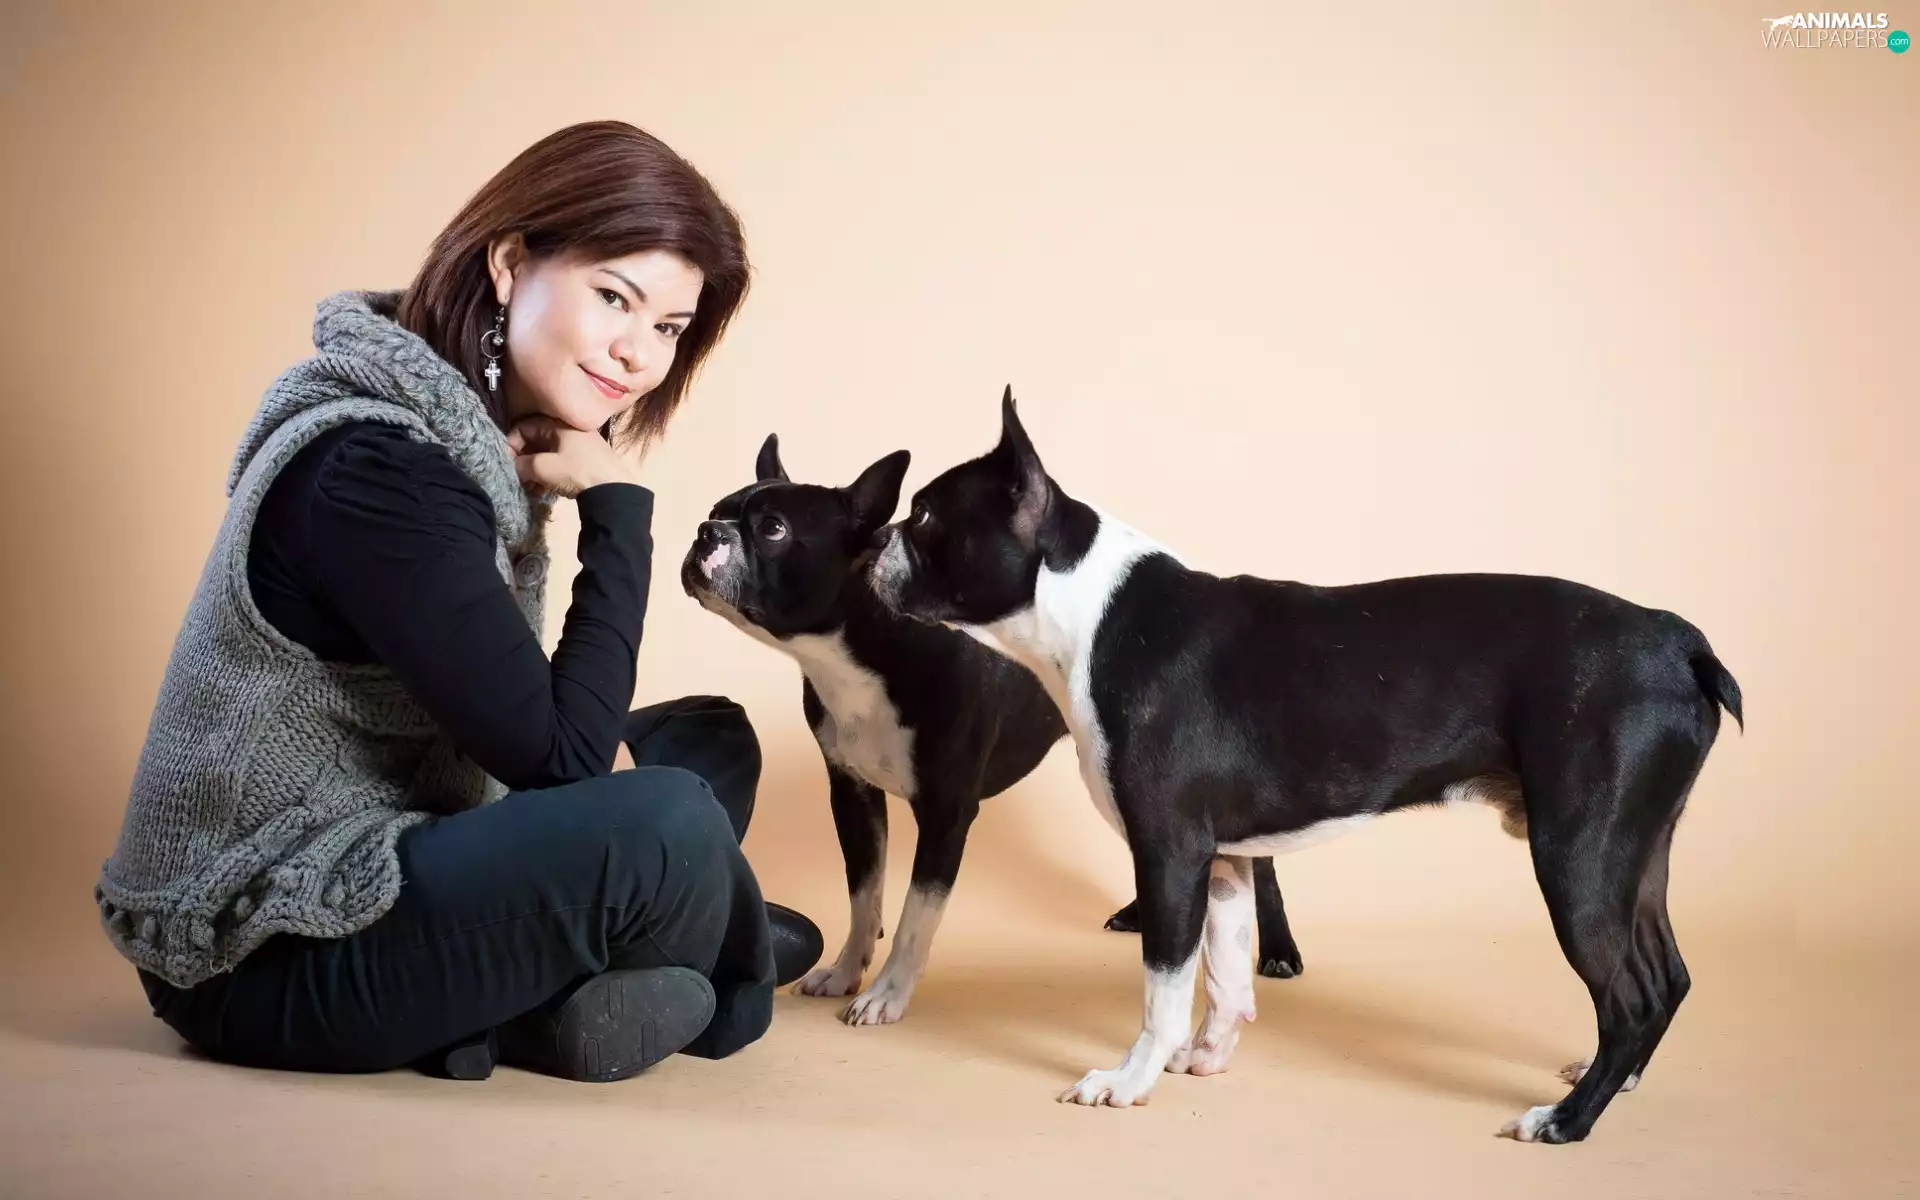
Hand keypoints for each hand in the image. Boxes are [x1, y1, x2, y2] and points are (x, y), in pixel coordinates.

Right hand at [506, 416, 640, 496]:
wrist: (615, 491)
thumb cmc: (576, 471)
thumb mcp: (543, 467)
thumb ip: (521, 464)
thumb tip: (511, 465)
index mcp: (558, 424)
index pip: (524, 426)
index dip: (511, 442)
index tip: (506, 461)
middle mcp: (569, 430)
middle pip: (535, 440)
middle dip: (522, 459)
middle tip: (516, 476)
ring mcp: (579, 445)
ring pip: (546, 454)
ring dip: (534, 471)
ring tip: (529, 488)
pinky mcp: (585, 460)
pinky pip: (559, 463)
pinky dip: (547, 475)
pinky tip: (542, 491)